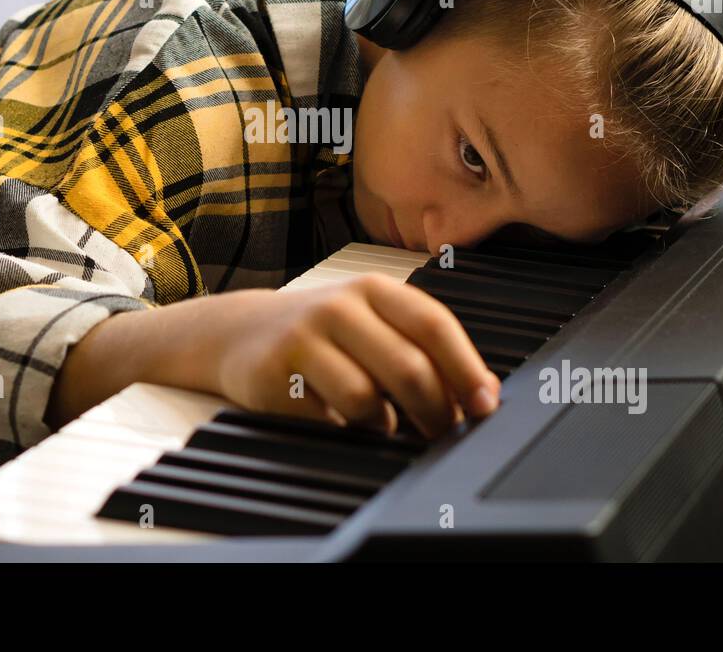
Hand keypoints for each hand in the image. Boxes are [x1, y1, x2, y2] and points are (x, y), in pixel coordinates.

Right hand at [208, 274, 500, 438]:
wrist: (237, 332)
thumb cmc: (320, 332)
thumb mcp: (370, 322)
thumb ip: (420, 347)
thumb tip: (482, 392)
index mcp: (374, 289)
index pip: (434, 325)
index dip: (466, 369)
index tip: (485, 404)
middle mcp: (339, 307)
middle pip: (408, 367)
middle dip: (436, 410)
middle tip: (444, 432)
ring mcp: (304, 337)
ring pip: (367, 398)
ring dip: (386, 424)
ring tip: (384, 423)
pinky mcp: (273, 373)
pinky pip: (326, 417)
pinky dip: (345, 430)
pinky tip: (344, 422)